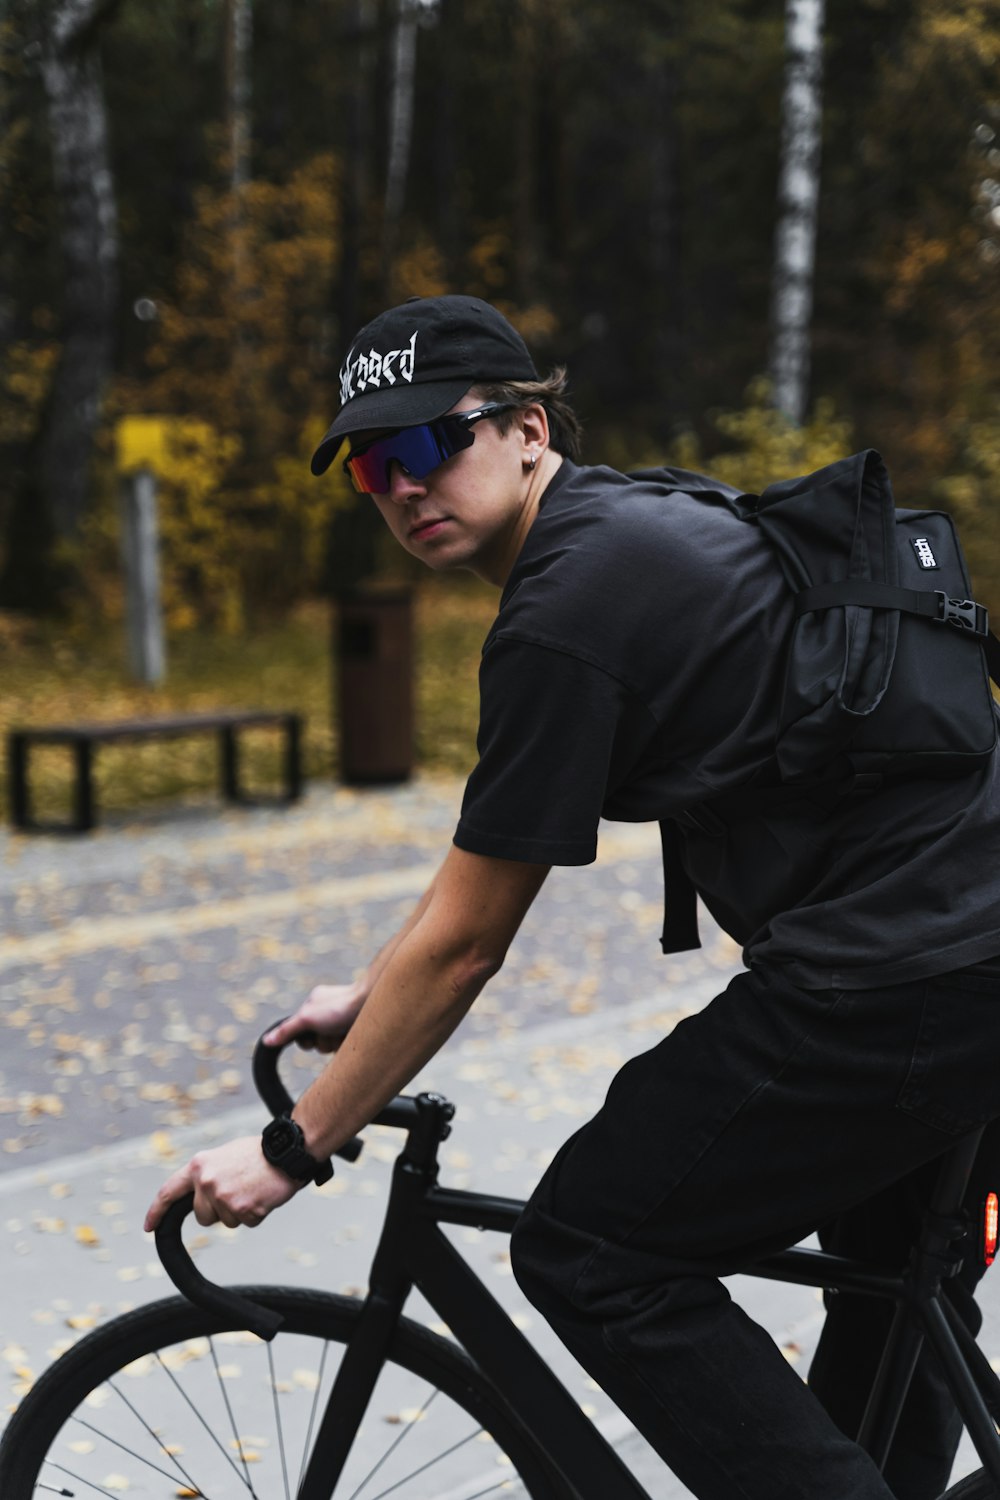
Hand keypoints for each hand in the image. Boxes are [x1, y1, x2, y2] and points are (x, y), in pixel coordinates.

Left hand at [144, 1136, 300, 1232]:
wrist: (287, 1152)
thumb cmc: (259, 1153)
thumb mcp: (224, 1155)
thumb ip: (207, 1174)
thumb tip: (200, 1194)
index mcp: (199, 1166)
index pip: (169, 1192)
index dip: (156, 1212)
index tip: (149, 1227)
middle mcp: (207, 1182)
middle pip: (203, 1216)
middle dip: (218, 1211)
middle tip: (239, 1191)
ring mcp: (224, 1198)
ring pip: (226, 1222)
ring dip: (240, 1211)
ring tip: (253, 1189)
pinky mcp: (242, 1211)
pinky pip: (247, 1223)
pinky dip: (256, 1214)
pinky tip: (263, 1196)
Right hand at [263, 982, 365, 1052]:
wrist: (374, 1004)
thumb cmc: (340, 1007)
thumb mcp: (307, 1018)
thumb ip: (287, 1030)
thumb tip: (266, 1041)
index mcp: (314, 1003)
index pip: (300, 1030)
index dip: (305, 1039)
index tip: (312, 1036)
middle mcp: (328, 1012)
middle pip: (317, 1040)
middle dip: (322, 1042)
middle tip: (331, 1032)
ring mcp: (343, 1021)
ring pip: (331, 1045)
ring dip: (335, 1044)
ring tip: (345, 1032)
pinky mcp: (356, 1030)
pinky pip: (346, 1047)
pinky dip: (347, 1045)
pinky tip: (354, 1036)